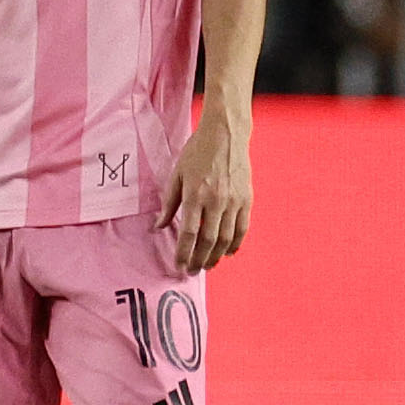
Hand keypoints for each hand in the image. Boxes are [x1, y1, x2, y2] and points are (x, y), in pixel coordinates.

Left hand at [158, 104, 249, 273]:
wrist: (226, 134)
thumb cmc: (197, 151)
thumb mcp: (177, 174)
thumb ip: (169, 202)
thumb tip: (159, 226)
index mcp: (195, 194)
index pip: (189, 232)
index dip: (183, 252)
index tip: (179, 265)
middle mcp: (216, 200)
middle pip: (209, 240)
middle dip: (199, 259)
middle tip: (193, 271)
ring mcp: (234, 201)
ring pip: (226, 238)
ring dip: (217, 256)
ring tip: (208, 265)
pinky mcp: (246, 199)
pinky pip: (242, 228)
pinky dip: (235, 244)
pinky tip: (228, 252)